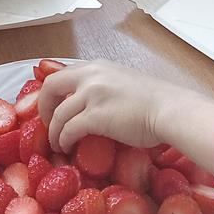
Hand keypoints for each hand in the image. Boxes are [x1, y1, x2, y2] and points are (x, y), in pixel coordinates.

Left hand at [38, 60, 172, 153]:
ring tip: (56, 143)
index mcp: (96, 66)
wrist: (170, 109)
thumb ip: (103, 86)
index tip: (52, 106)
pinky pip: (69, 129)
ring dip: (53, 130)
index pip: (62, 74)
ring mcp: (91, 94)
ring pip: (58, 113)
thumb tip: (93, 101)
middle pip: (51, 87)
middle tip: (47, 122)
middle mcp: (90, 75)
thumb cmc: (154, 100)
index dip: (52, 92)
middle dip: (43, 107)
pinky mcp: (96, 116)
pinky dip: (63, 139)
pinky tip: (66, 147)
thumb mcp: (122, 81)